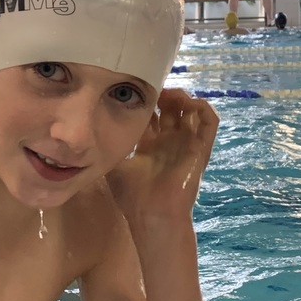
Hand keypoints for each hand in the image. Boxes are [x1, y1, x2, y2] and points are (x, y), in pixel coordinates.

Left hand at [106, 89, 218, 222]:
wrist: (152, 214)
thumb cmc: (131, 195)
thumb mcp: (114, 164)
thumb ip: (109, 146)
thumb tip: (90, 130)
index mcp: (149, 145)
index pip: (152, 114)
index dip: (147, 100)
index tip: (137, 88)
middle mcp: (169, 142)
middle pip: (171, 109)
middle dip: (164, 95)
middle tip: (153, 86)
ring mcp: (186, 144)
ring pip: (191, 111)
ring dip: (183, 97)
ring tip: (170, 93)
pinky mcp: (201, 148)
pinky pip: (210, 122)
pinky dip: (202, 107)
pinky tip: (188, 103)